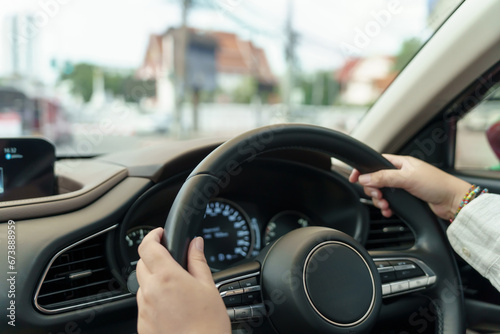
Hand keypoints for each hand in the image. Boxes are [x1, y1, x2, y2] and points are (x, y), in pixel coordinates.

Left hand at [136, 228, 230, 333]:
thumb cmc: (208, 325)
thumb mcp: (208, 286)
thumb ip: (198, 261)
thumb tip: (196, 243)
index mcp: (167, 277)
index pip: (147, 246)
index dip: (152, 235)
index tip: (160, 234)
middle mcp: (150, 291)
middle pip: (142, 264)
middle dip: (154, 257)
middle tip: (171, 261)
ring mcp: (144, 309)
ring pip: (143, 285)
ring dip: (154, 280)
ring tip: (176, 289)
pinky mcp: (142, 325)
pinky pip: (144, 305)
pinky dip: (154, 300)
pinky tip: (172, 307)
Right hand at [349, 154, 470, 220]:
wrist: (453, 202)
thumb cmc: (437, 184)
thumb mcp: (407, 178)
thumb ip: (384, 177)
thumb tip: (365, 177)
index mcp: (400, 163)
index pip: (375, 163)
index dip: (363, 170)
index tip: (354, 178)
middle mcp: (400, 173)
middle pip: (375, 180)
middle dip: (373, 190)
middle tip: (378, 195)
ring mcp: (402, 186)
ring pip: (381, 193)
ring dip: (380, 201)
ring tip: (385, 206)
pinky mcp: (406, 199)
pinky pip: (389, 202)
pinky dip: (386, 208)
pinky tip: (390, 211)